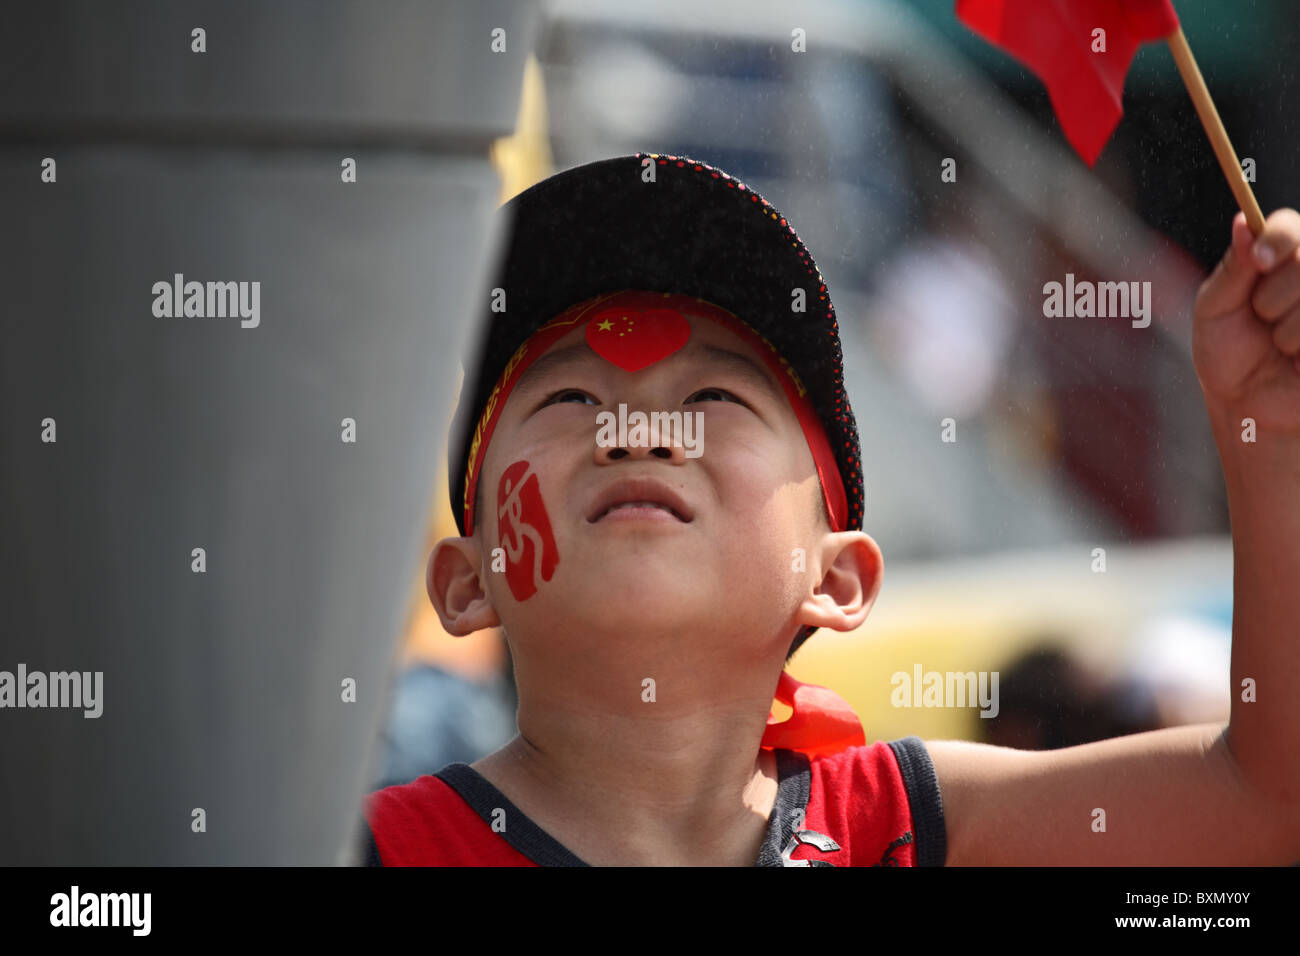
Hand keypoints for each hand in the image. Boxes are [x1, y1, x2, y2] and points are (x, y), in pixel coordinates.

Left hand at [1193, 209, 1299, 436]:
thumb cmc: (1227, 351)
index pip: (1289, 225)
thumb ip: (1233, 269)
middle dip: (1273, 297)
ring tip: (1278, 345)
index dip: (1278, 238)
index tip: (1259, 262)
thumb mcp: (1215, 308)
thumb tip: (1242, 222)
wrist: (1246, 404)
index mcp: (1279, 256)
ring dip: (1288, 331)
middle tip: (1261, 318)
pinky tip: (1297, 363)